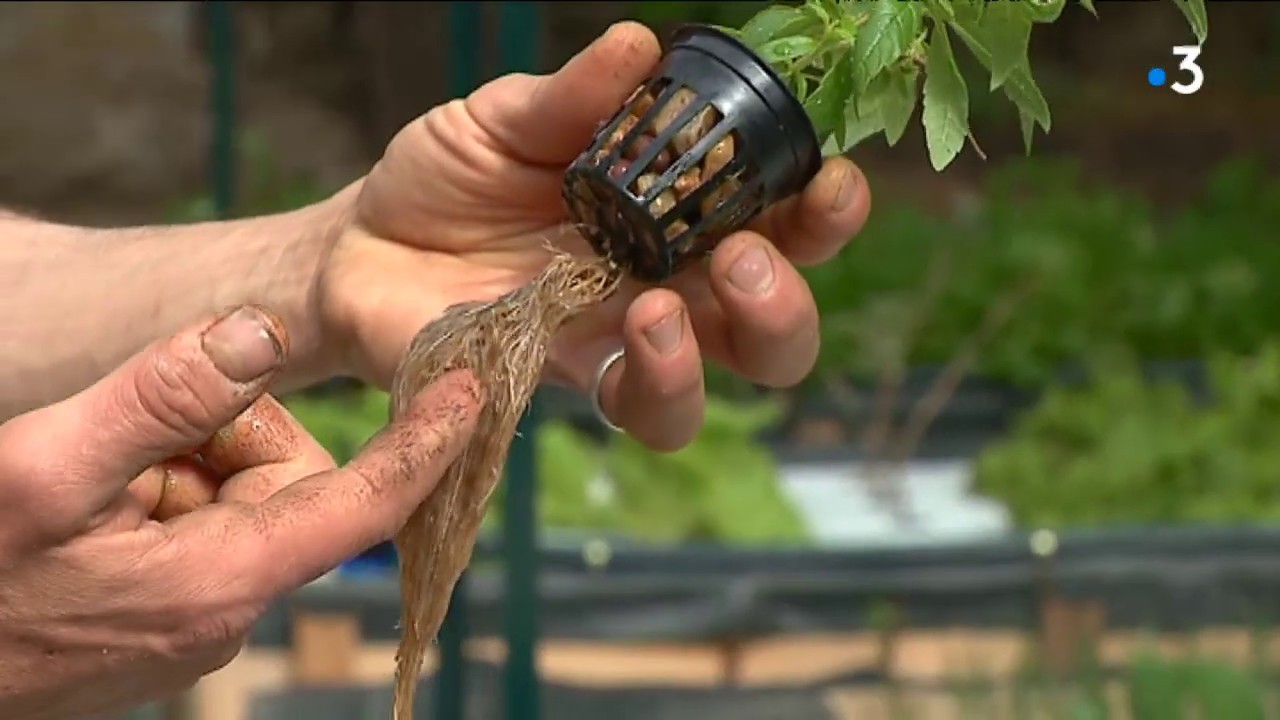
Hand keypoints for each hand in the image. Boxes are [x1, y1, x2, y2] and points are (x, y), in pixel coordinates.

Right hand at [0, 306, 480, 718]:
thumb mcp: (49, 468)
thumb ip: (165, 395)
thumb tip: (265, 331)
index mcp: (224, 581)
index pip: (367, 505)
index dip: (426, 442)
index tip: (474, 386)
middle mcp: (228, 608)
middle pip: (286, 478)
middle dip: (226, 431)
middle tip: (133, 434)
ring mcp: (196, 615)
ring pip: (237, 493)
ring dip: (180, 460)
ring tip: (94, 477)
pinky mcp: (167, 610)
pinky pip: (198, 523)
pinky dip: (159, 489)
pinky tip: (94, 501)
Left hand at [319, 21, 870, 450]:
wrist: (362, 244)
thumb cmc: (449, 177)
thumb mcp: (507, 119)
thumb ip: (573, 98)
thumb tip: (639, 46)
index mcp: (673, 216)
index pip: (776, 224)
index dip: (821, 213)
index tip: (825, 182)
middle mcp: (666, 288)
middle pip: (771, 326)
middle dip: (785, 299)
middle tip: (744, 256)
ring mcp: (617, 344)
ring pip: (713, 387)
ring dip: (716, 353)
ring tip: (661, 306)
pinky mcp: (565, 383)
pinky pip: (632, 408)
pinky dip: (648, 378)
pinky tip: (617, 330)